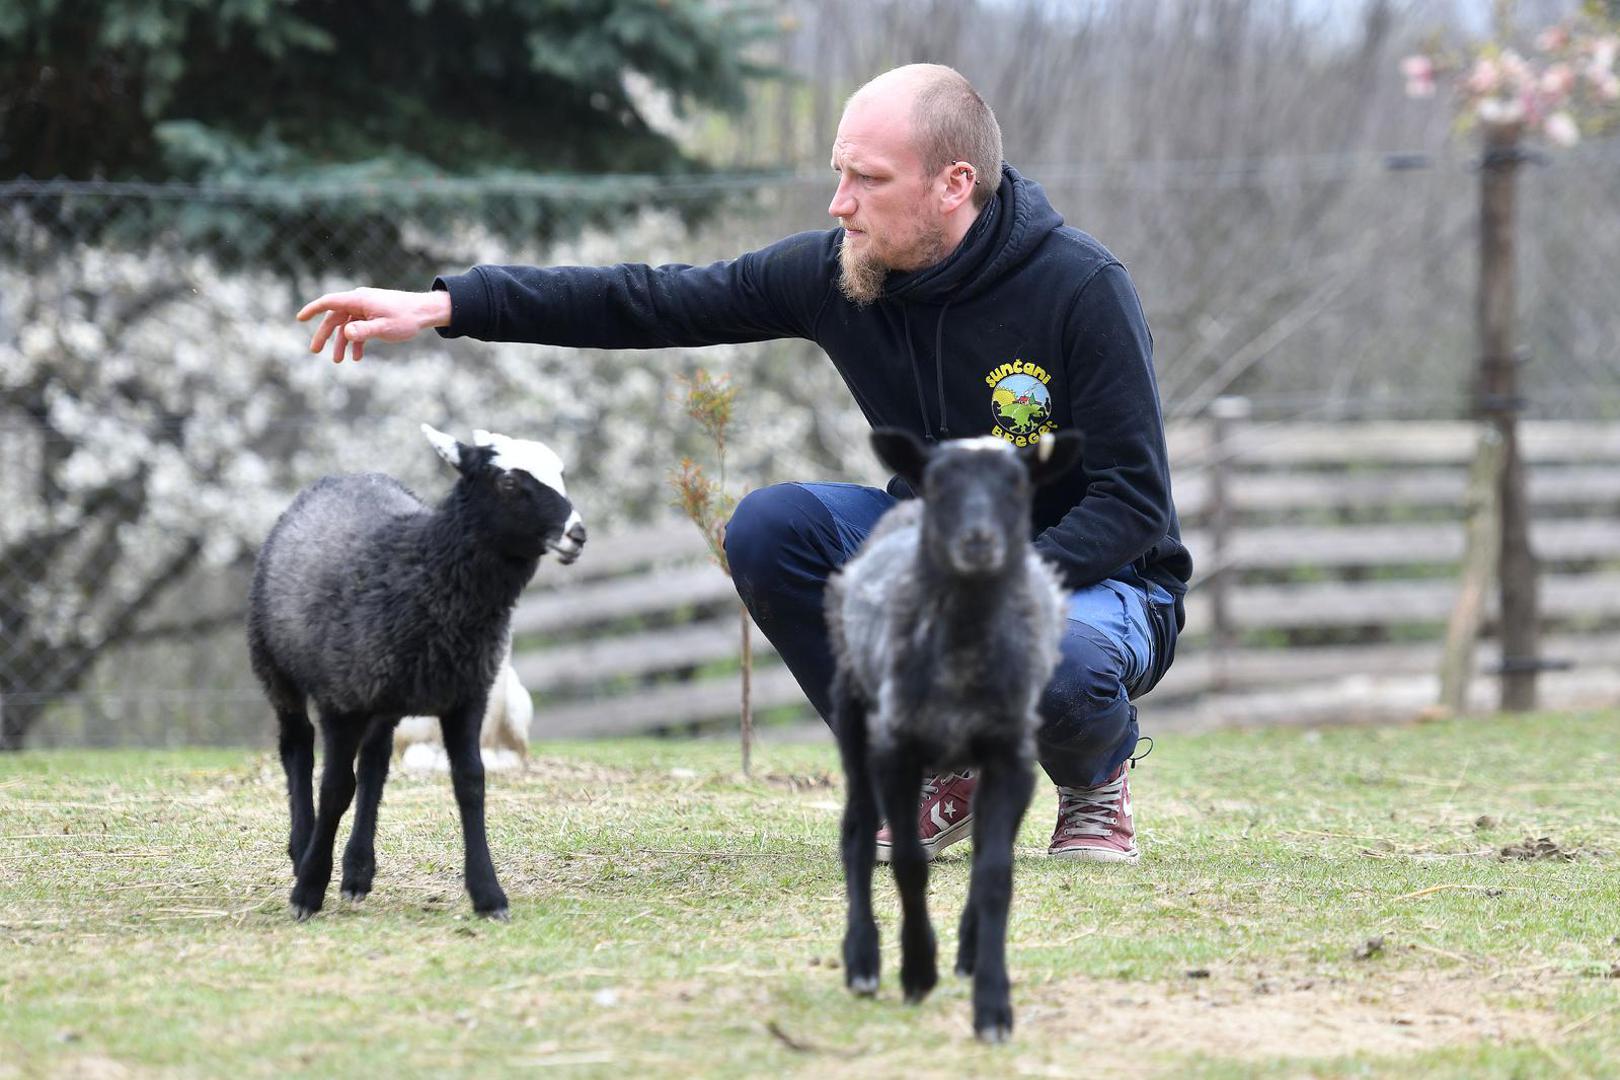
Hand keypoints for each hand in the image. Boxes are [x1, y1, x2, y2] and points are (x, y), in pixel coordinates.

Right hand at [296, 287, 451, 362]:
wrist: (425, 312)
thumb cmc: (406, 318)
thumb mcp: (385, 327)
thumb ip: (364, 331)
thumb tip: (345, 334)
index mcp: (359, 300)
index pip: (329, 302)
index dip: (313, 309)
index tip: (300, 318)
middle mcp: (359, 302)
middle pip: (335, 317)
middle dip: (324, 334)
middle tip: (314, 350)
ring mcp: (366, 309)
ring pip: (346, 325)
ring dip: (341, 343)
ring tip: (337, 361)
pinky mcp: (373, 317)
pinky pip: (359, 329)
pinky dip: (356, 342)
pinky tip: (357, 357)